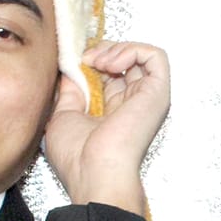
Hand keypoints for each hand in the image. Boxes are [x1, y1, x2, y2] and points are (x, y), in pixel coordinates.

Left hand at [41, 40, 171, 212]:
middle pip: (124, 61)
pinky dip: (133, 50)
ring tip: (97, 61)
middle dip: (102, 50)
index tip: (74, 63)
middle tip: (84, 60)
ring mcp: (146, 97)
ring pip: (141, 55)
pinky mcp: (157, 92)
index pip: (108, 73)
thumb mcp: (63, 115)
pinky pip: (155, 56)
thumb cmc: (78, 157)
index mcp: (112, 111)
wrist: (95, 172)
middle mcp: (132, 103)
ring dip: (116, 48)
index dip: (92, 60)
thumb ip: (69, 91)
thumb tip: (70, 68)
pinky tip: (111, 63)